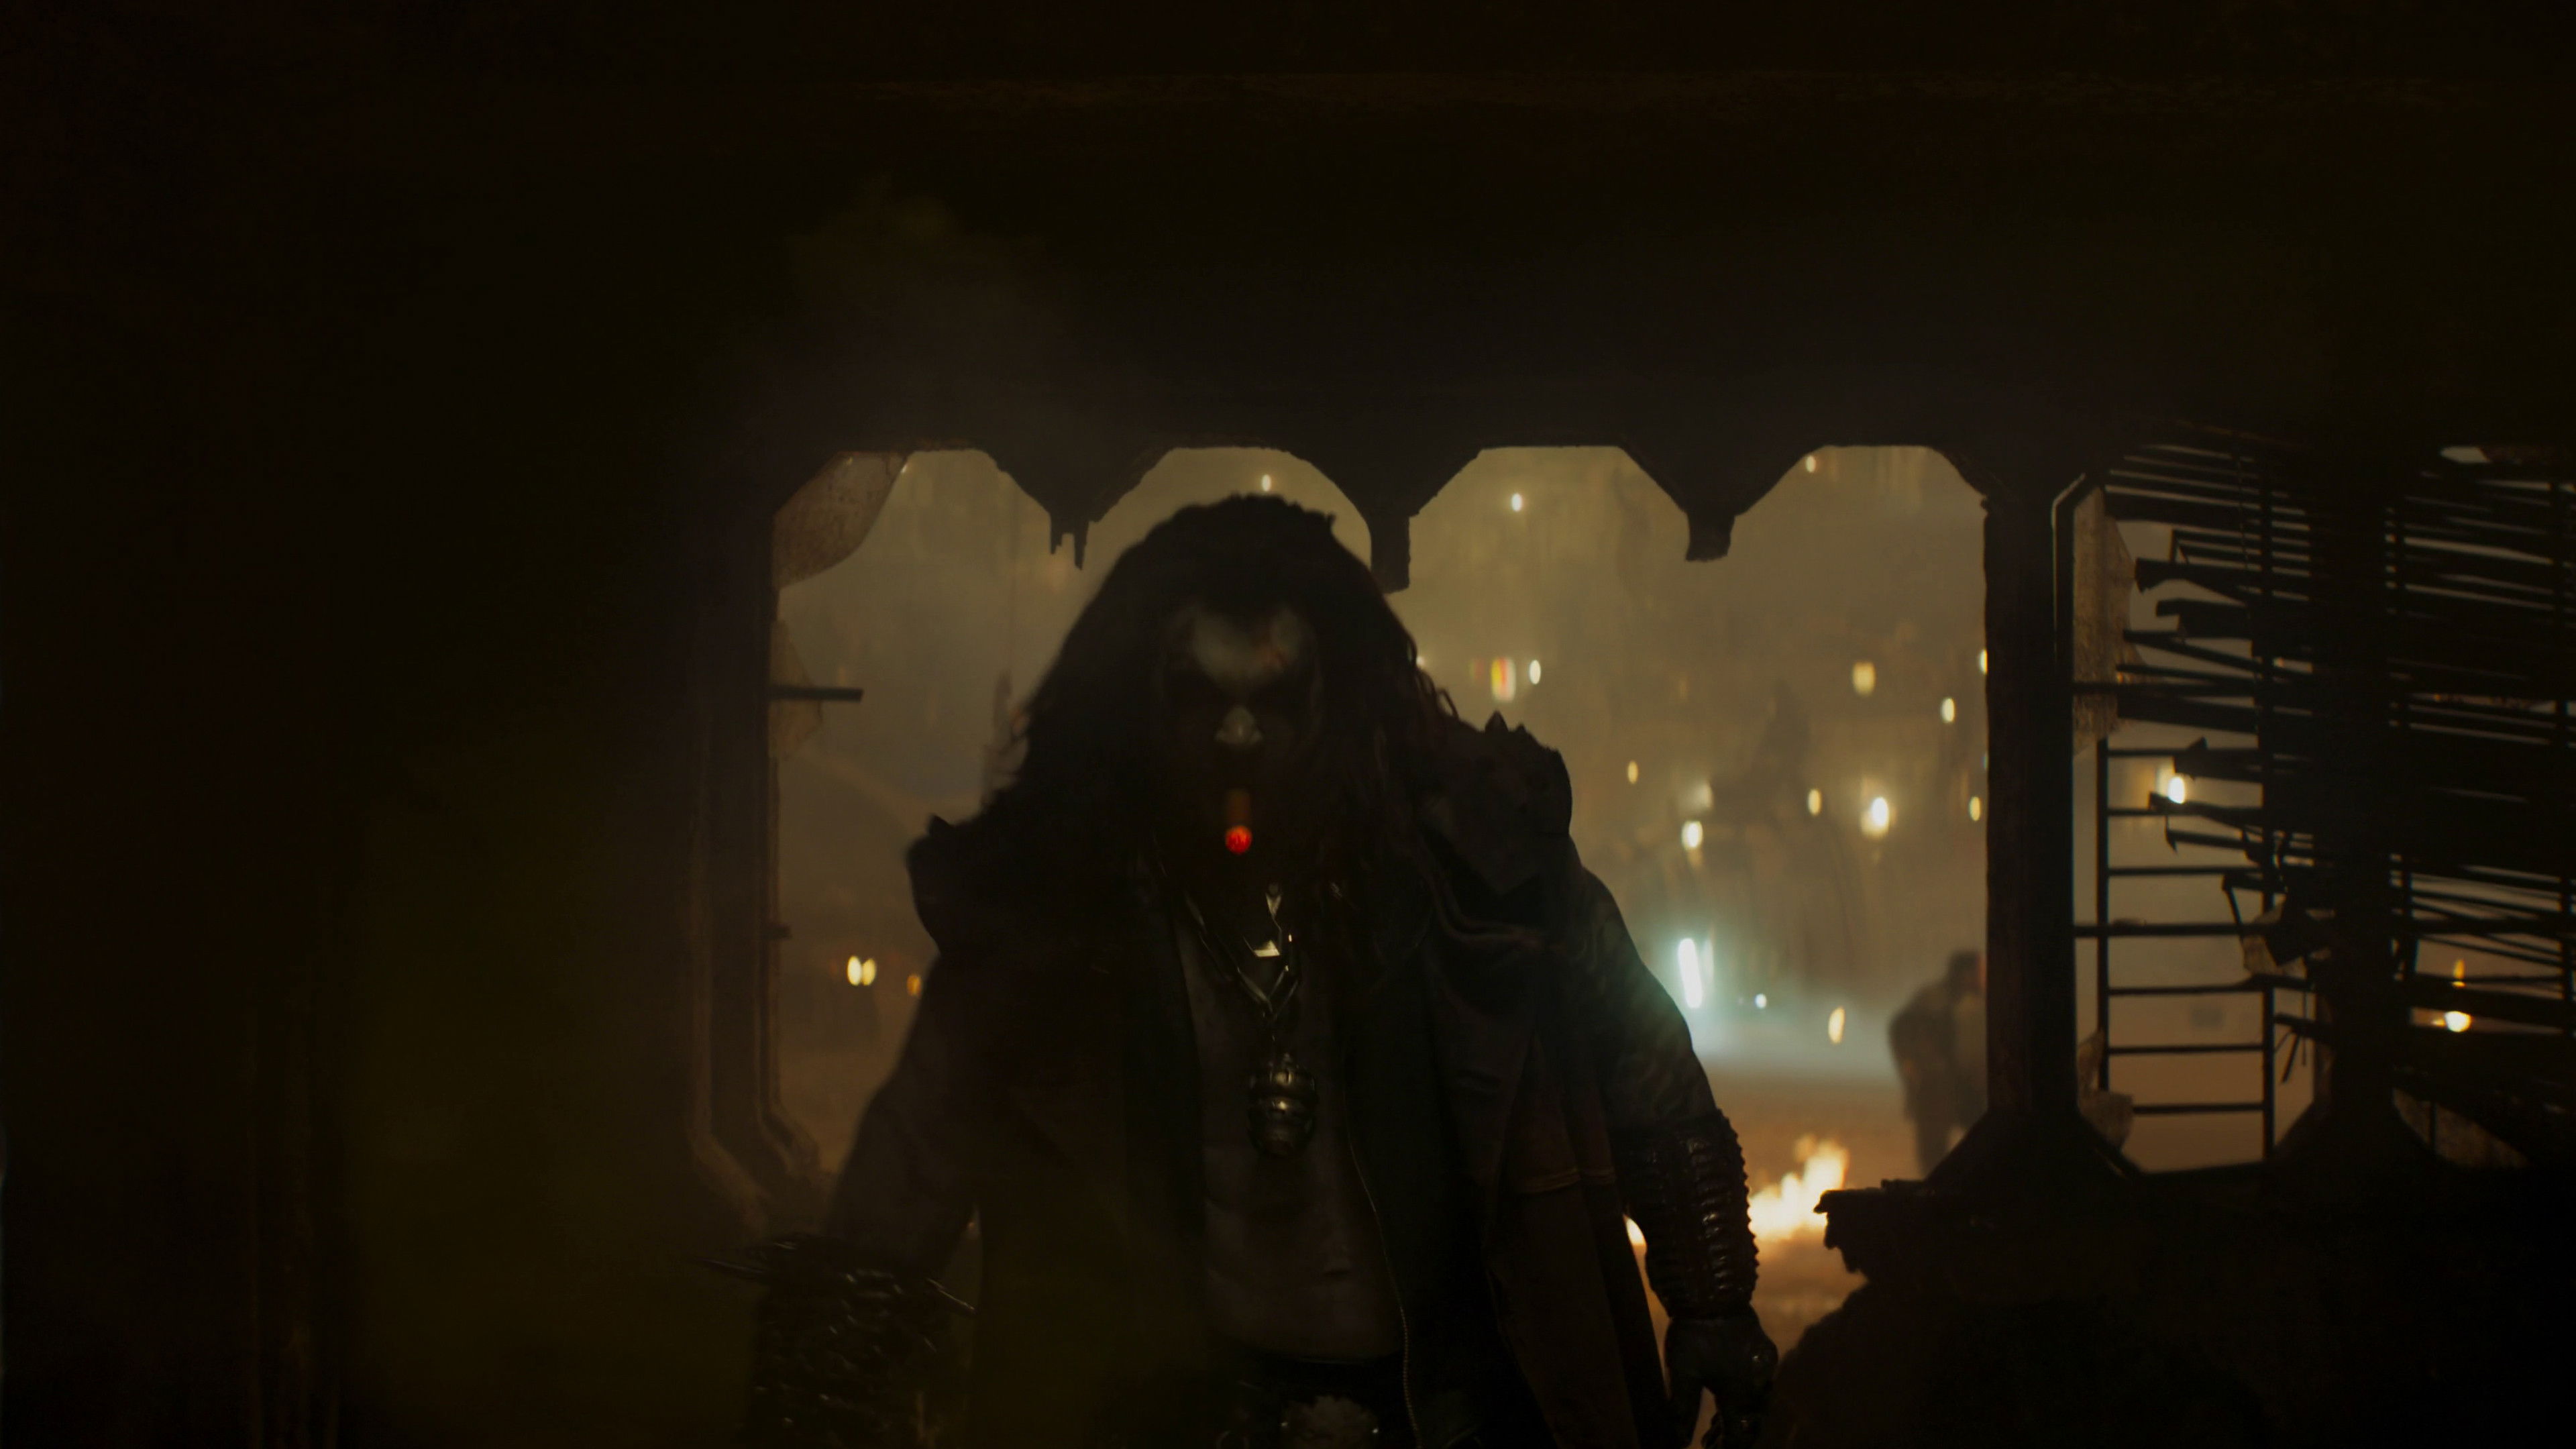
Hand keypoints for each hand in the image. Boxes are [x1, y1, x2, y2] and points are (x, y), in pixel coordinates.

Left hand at [1664, 1310, 1777, 1448]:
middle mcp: (1757, 1384)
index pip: (1738, 1436)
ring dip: (1735, 1418)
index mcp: (1740, 1394)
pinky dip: (1742, 1397)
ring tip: (1711, 1429)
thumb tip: (1677, 1442)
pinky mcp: (1763, 1351)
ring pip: (1754, 1404)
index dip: (1725, 1448)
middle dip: (1729, 1437)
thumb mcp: (1683, 1374)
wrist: (1714, 1291)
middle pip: (1749, 1423)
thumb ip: (1682, 1410)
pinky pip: (1757, 1384)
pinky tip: (1726, 1396)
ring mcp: (1763, 1367)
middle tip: (1708, 1444)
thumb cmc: (1695, 1333)